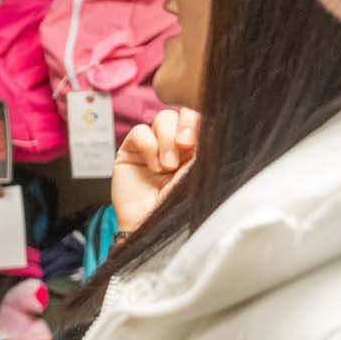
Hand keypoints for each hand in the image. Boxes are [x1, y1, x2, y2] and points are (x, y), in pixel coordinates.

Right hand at [109, 107, 200, 233]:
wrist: (154, 227)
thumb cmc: (179, 208)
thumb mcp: (199, 174)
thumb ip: (205, 147)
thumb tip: (209, 121)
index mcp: (198, 148)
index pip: (202, 118)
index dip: (201, 119)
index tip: (203, 138)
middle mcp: (177, 145)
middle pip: (182, 112)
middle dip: (185, 124)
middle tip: (186, 145)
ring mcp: (153, 146)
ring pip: (163, 119)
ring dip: (167, 140)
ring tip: (168, 166)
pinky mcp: (131, 151)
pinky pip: (140, 131)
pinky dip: (148, 145)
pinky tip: (153, 167)